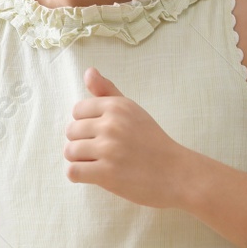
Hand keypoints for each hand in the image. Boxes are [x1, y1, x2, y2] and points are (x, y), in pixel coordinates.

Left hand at [64, 67, 190, 206]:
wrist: (177, 174)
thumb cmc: (151, 141)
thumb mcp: (132, 111)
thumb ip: (107, 91)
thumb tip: (89, 71)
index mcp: (117, 106)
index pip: (77, 110)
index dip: (87, 124)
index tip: (105, 133)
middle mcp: (112, 124)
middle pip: (71, 132)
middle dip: (83, 143)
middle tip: (107, 151)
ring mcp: (109, 149)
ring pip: (69, 152)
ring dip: (81, 160)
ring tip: (103, 163)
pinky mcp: (106, 173)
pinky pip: (72, 172)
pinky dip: (80, 176)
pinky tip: (97, 175)